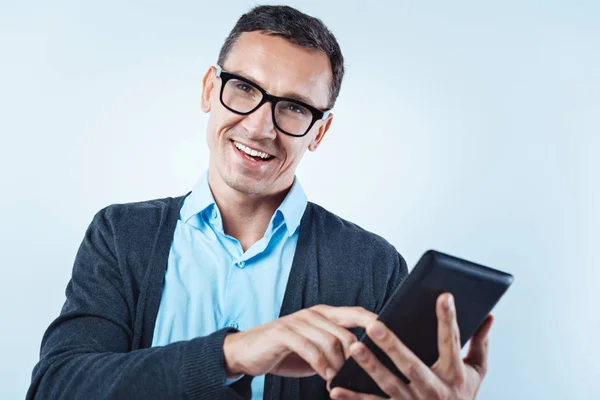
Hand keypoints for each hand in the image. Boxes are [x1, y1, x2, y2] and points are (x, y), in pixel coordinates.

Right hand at [223, 305, 376, 380]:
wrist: (246, 352)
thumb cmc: (285, 352)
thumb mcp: (315, 349)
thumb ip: (336, 350)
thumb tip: (365, 363)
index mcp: (324, 314)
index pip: (356, 313)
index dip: (375, 323)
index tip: (393, 338)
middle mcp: (313, 314)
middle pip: (347, 332)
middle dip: (356, 357)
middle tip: (359, 376)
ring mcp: (298, 322)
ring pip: (330, 341)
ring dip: (339, 365)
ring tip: (340, 380)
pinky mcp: (284, 333)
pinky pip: (310, 349)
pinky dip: (321, 365)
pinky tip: (326, 377)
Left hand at [329, 293, 492, 399]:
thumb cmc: (463, 397)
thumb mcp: (477, 372)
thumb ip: (480, 343)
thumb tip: (488, 316)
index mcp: (454, 375)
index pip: (452, 341)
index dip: (449, 319)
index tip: (444, 295)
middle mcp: (434, 390)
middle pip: (412, 365)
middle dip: (393, 346)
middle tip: (374, 326)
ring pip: (389, 384)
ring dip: (371, 367)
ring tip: (354, 349)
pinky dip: (354, 398)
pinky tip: (336, 388)